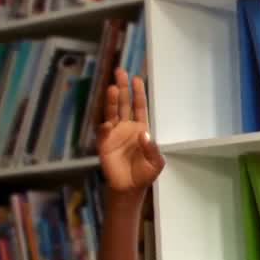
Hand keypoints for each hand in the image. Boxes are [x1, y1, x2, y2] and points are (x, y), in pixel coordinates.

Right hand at [97, 69, 164, 192]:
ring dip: (112, 101)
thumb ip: (153, 149)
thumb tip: (144, 134)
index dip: (138, 93)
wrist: (129, 188)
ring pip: (112, 113)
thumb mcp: (156, 163)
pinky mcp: (104, 144)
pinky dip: (105, 127)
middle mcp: (126, 127)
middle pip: (124, 104)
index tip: (137, 78)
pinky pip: (103, 132)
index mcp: (141, 129)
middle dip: (123, 88)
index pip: (139, 107)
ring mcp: (114, 134)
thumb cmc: (144, 173)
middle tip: (120, 71)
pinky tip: (108, 123)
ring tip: (113, 88)